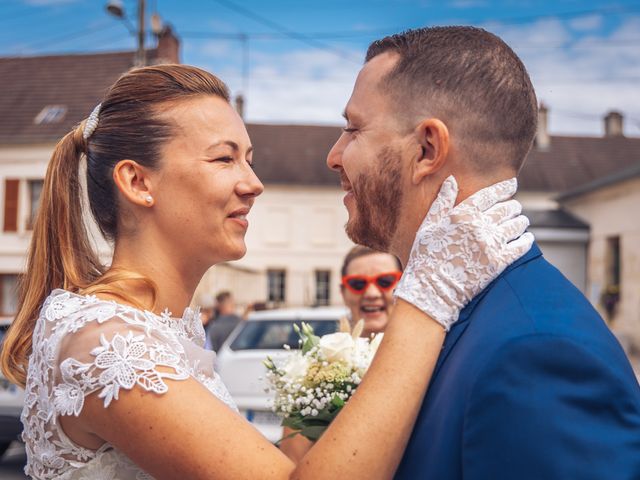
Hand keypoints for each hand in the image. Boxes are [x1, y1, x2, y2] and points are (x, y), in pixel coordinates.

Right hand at [394, 175, 533, 329]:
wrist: (432, 289)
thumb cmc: (426, 256)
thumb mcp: (429, 226)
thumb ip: (442, 203)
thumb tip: (451, 180)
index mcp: (462, 215)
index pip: (489, 195)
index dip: (504, 188)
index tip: (512, 185)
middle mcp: (478, 226)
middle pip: (506, 209)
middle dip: (513, 206)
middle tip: (515, 207)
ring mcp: (490, 245)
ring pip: (516, 225)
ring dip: (521, 221)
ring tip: (521, 221)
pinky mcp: (498, 263)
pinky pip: (520, 247)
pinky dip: (526, 240)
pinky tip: (527, 239)